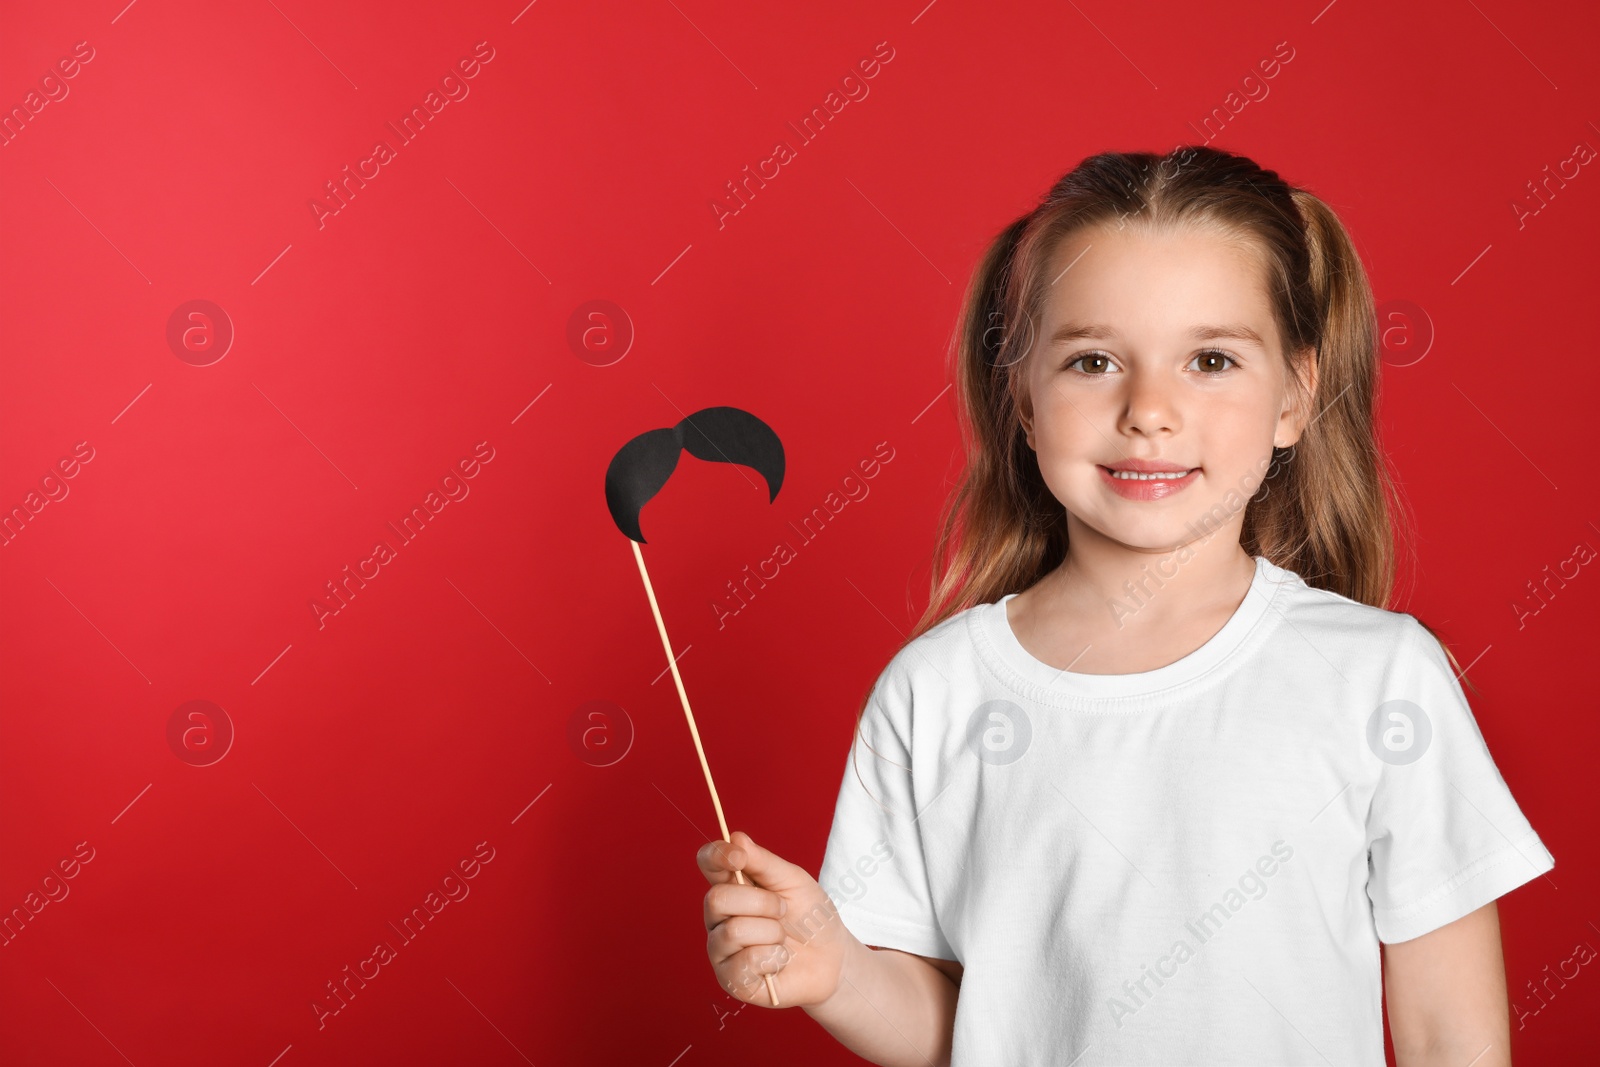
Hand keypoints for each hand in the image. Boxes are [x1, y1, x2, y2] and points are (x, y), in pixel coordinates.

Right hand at [699, 830, 852, 1008]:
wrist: (833, 959)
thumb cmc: (810, 916)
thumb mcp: (794, 881)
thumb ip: (764, 862)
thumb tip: (735, 838)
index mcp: (732, 886)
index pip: (708, 863)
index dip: (716, 856)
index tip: (738, 857)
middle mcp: (719, 917)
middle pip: (717, 899)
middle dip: (762, 903)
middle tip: (783, 910)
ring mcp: (722, 949)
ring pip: (733, 931)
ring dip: (772, 933)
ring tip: (783, 939)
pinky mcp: (731, 979)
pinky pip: (744, 963)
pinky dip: (773, 958)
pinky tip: (779, 960)